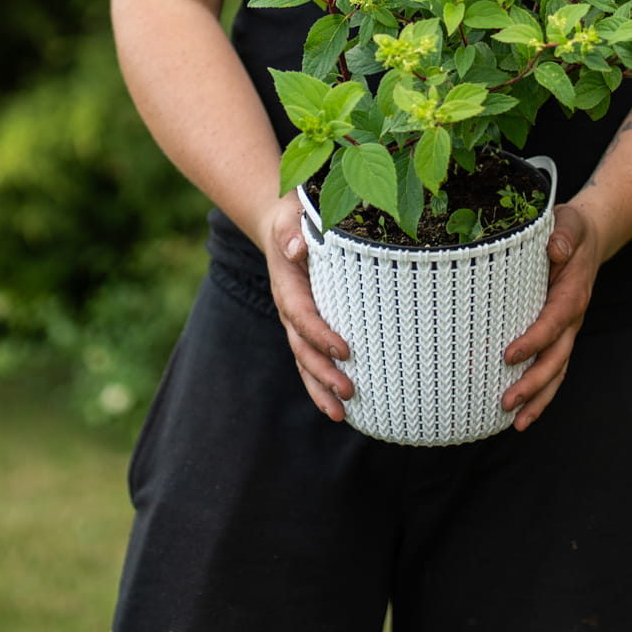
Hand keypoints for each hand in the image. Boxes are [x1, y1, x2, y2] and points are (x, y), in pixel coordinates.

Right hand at [261, 192, 353, 421]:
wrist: (282, 225)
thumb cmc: (293, 218)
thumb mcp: (291, 217)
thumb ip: (293, 231)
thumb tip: (297, 249)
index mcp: (288, 286)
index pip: (302, 315)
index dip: (320, 335)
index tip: (345, 350)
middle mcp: (290, 309)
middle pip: (302, 349)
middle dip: (323, 373)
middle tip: (348, 391)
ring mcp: (297, 321)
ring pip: (305, 361)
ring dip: (321, 388)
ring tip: (342, 414)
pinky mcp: (308, 327)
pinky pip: (311, 358)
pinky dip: (322, 383)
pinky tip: (343, 406)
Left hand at [500, 202, 601, 431]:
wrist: (590, 237)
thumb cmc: (571, 230)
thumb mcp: (568, 223)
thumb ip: (563, 235)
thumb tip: (556, 248)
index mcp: (572, 294)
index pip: (553, 322)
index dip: (534, 341)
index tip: (508, 355)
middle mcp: (572, 318)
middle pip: (557, 359)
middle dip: (533, 384)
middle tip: (506, 402)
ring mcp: (568, 331)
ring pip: (557, 371)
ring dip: (538, 399)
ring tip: (515, 423)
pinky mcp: (559, 335)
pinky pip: (553, 368)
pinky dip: (541, 393)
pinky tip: (521, 414)